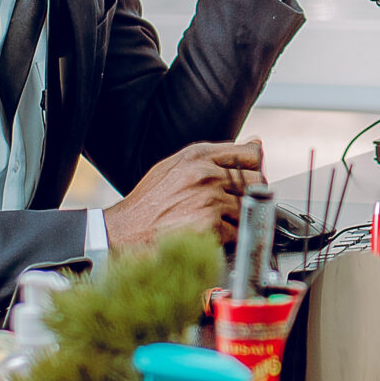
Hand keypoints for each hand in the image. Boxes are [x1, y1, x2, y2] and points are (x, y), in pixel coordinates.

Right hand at [103, 139, 263, 248]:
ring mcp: (209, 199)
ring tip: (213, 222)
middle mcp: (205, 173)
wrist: (122, 233)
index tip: (248, 179)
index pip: (251, 153)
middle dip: (251, 194)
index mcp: (198, 155)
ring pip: (249, 207)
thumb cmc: (148, 203)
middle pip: (257, 180)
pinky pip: (238, 231)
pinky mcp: (209, 225)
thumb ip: (217, 156)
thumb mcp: (176, 167)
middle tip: (233, 206)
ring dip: (238, 218)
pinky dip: (228, 237)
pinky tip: (207, 236)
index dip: (253, 169)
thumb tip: (256, 143)